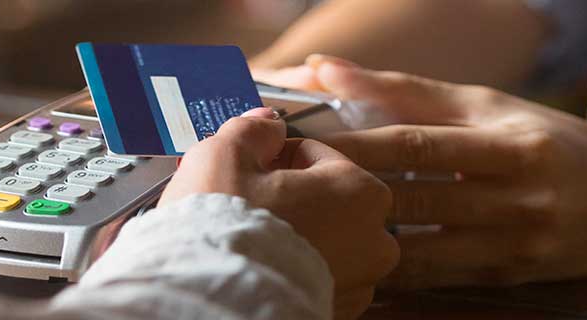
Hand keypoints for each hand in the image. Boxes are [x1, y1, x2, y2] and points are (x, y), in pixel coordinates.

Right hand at [160, 108, 398, 318]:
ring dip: (295, 237)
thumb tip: (266, 123)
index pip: (316, 155)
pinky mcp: (337, 314)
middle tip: (246, 203)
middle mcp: (373, 241)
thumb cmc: (225, 230)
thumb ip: (253, 131)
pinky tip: (261, 269)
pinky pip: (317, 281)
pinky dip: (293, 272)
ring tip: (251, 240)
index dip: (275, 156)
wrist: (213, 305)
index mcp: (361, 191)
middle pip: (326, 201)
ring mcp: (359, 285)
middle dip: (290, 198)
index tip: (249, 167)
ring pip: (324, 244)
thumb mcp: (226, 155)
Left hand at [264, 55, 586, 288]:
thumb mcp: (492, 107)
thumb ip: (409, 91)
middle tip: (291, 188)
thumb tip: (328, 70)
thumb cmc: (552, 143)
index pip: (420, 145)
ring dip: (364, 240)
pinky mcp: (512, 278)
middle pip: (414, 197)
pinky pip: (439, 278)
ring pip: (421, 250)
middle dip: (349, 192)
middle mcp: (518, 197)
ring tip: (312, 230)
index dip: (358, 145)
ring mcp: (517, 244)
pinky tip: (355, 263)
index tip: (305, 141)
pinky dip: (394, 272)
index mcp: (512, 144)